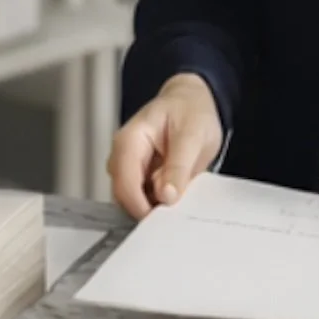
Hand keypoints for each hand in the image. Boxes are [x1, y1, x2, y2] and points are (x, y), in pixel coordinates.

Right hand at [107, 74, 223, 219]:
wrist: (194, 101)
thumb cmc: (191, 110)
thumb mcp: (193, 135)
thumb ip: (179, 165)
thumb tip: (166, 196)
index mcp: (130, 140)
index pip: (124, 182)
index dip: (140, 205)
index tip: (162, 217)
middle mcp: (124, 156)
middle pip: (125, 195)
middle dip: (149, 208)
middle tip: (178, 212)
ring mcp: (130, 168)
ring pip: (134, 200)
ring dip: (156, 206)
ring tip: (182, 196)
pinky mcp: (141, 177)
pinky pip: (146, 198)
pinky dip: (161, 202)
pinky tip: (179, 195)